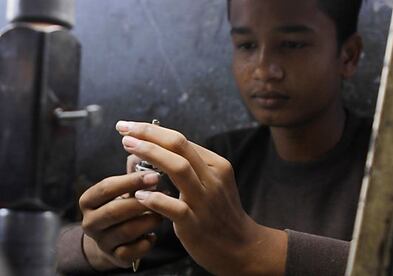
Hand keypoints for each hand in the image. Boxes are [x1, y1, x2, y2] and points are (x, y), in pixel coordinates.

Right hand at [79, 171, 161, 270]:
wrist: (115, 237)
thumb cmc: (123, 204)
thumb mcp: (123, 188)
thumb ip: (134, 171)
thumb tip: (148, 151)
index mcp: (88, 200)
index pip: (106, 188)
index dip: (131, 181)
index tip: (154, 175)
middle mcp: (90, 222)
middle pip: (114, 211)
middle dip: (142, 202)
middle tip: (164, 194)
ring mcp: (101, 242)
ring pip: (126, 231)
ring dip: (148, 220)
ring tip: (162, 213)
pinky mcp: (115, 258)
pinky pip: (132, 252)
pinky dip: (146, 242)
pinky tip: (154, 234)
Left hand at [116, 121, 287, 274]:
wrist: (240, 247)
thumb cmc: (220, 212)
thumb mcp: (213, 183)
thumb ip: (191, 167)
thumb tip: (158, 149)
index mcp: (216, 166)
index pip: (182, 140)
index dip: (153, 130)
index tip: (130, 126)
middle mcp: (213, 178)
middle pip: (180, 146)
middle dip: (149, 134)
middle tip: (124, 129)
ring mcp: (205, 201)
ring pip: (179, 168)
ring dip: (151, 154)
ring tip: (128, 147)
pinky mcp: (196, 223)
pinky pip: (174, 207)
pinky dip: (155, 198)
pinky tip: (138, 194)